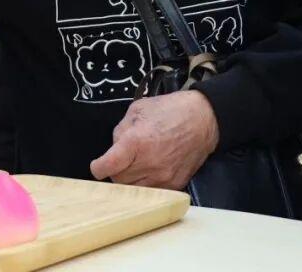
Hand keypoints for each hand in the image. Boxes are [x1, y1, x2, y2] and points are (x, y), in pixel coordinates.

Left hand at [90, 90, 219, 189]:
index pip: (108, 166)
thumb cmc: (171, 110)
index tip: (98, 165)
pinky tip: (149, 171)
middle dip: (115, 171)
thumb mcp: (138, 109)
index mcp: (138, 142)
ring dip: (130, 180)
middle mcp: (150, 163)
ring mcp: (164, 176)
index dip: (98, 167)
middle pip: (118, 180)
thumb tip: (114, 147)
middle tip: (121, 160)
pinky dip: (146, 185)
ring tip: (136, 165)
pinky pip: (152, 192)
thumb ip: (121, 129)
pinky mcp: (175, 184)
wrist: (204, 119)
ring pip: (134, 190)